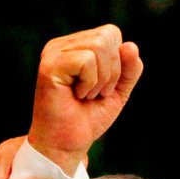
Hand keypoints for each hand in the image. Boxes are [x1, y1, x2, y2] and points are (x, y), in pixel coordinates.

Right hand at [28, 24, 142, 173]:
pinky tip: (76, 95)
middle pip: (107, 35)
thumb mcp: (117, 91)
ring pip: (98, 46)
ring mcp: (52, 54)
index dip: (117, 63)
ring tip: (85, 95)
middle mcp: (61, 46)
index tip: (101, 88)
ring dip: (100, 79)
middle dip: (111, 71)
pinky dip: (89, 83)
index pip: (111, 33)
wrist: (67, 145)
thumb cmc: (87, 119)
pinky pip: (87, 61)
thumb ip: (129, 69)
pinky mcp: (49, 66)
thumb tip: (130, 46)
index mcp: (75, 46)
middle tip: (94, 94)